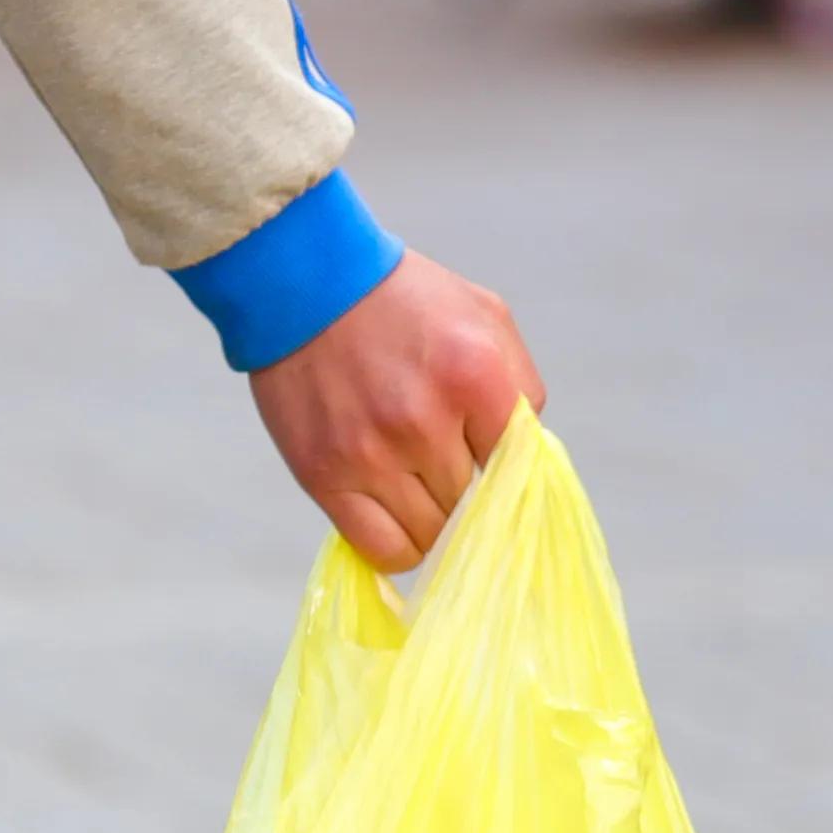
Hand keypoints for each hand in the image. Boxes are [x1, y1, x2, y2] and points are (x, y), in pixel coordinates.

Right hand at [250, 251, 543, 571]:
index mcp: (474, 376)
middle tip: (442, 457)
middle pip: (474, 505)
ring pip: (434, 536)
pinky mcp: (327, 478)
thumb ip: (518, 385)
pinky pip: (383, 550)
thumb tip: (527, 458)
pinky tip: (396, 517)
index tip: (489, 459)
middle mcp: (424, 421)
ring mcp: (372, 455)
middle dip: (467, 489)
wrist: (306, 282)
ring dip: (433, 518)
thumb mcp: (484, 316)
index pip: (519, 466)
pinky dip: (400, 546)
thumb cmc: (403, 302)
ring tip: (414, 479)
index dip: (507, 467)